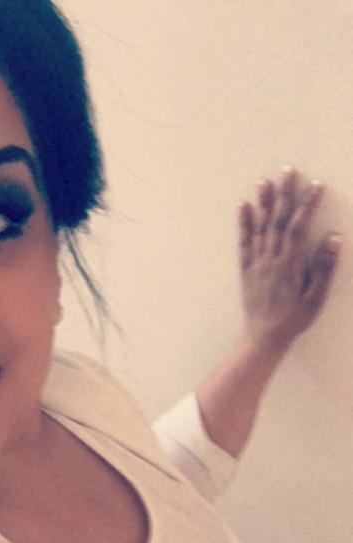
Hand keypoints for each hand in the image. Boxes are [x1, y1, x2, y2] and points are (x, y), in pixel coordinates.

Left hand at [239, 168, 341, 350]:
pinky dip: (244, 224)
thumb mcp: (315, 298)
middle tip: (288, 171)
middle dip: (284, 194)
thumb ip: (323, 268)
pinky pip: (244, 243)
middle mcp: (271, 259)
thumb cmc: (294, 320)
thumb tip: (332, 238)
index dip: (307, 204)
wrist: (264, 337)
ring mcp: (257, 263)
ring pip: (260, 227)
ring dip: (263, 203)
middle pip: (278, 220)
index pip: (298, 226)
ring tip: (265, 181)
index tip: (316, 185)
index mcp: (289, 264)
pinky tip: (244, 207)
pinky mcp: (247, 270)